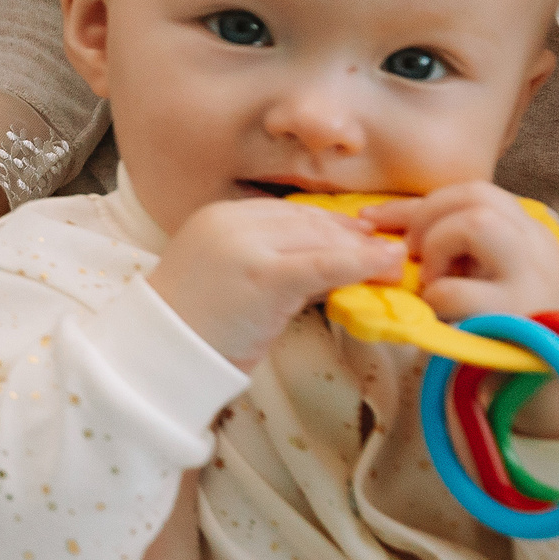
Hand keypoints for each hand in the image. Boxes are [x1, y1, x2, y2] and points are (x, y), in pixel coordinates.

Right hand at [150, 198, 401, 367]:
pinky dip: (360, 265)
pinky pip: (323, 265)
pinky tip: (386, 268)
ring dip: (364, 250)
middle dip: (352, 236)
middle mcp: (231, 221)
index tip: (361, 236)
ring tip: (396, 262)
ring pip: (320, 240)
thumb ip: (270, 262)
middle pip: (308, 221)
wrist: (162, 347)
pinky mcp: (264, 274)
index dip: (330, 223)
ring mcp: (246, 245)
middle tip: (389, 250)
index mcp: (218, 216)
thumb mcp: (230, 277)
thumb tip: (328, 263)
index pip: (287, 211)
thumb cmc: (195, 321)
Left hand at [361, 183, 558, 321]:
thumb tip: (383, 222)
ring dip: (438, 246)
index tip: (374, 218)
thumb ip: (454, 244)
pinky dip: (435, 297)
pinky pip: (457, 290)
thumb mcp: (485, 272)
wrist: (550, 373)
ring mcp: (532, 279)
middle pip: (477, 194)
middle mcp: (537, 247)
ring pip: (477, 224)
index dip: (418, 203)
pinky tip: (441, 312)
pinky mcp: (516, 315)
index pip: (474, 192)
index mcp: (529, 233)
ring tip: (433, 280)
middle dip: (426, 215)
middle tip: (411, 253)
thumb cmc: (506, 322)